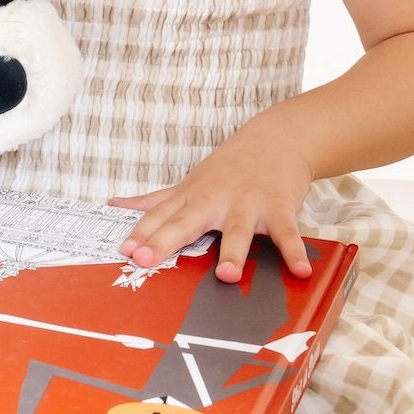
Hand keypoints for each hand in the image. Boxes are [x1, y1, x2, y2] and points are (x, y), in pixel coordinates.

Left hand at [110, 118, 313, 282]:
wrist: (279, 137)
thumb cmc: (229, 167)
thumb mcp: (189, 183)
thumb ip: (154, 200)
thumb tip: (113, 205)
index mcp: (192, 198)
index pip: (160, 216)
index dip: (141, 233)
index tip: (123, 252)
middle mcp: (216, 201)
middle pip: (187, 222)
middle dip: (165, 240)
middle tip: (144, 260)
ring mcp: (248, 204)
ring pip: (238, 230)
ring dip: (235, 251)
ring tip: (227, 276)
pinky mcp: (280, 208)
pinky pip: (287, 234)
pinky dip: (295, 252)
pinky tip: (300, 271)